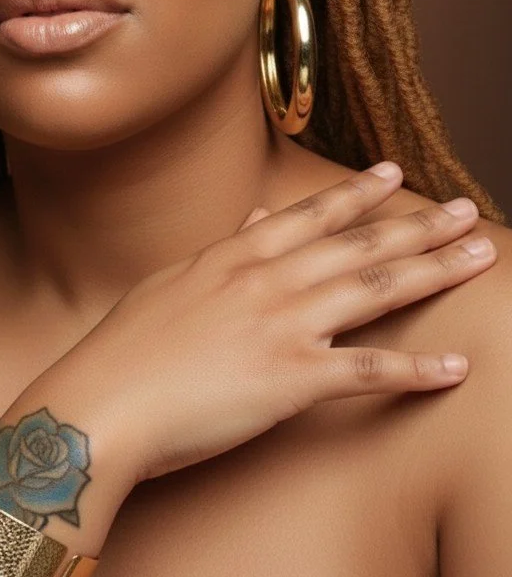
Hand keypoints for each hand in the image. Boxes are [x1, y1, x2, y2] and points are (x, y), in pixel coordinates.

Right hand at [59, 163, 495, 484]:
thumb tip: (256, 216)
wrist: (103, 402)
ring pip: (374, 288)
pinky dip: (416, 371)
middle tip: (466, 211)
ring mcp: (283, 324)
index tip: (395, 174)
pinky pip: (367, 370)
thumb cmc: (127, 348)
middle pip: (359, 244)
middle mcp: (268, 278)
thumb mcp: (172, 282)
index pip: (312, 214)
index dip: (358, 194)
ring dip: (433, 270)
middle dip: (419, 226)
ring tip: (477, 256)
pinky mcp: (292, 378)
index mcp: (236, 254)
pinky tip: (454, 369)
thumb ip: (221, 248)